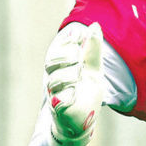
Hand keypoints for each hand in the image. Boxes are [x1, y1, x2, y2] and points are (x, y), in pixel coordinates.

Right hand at [44, 22, 104, 145]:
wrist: (85, 119)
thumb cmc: (86, 92)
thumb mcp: (95, 69)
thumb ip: (94, 51)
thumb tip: (95, 26)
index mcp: (64, 66)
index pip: (57, 48)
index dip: (66, 40)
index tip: (78, 35)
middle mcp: (55, 78)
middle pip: (50, 61)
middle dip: (65, 56)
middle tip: (78, 57)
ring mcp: (55, 94)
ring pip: (53, 80)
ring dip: (68, 75)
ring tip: (79, 74)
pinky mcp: (58, 109)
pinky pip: (57, 100)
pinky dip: (66, 95)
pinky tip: (74, 93)